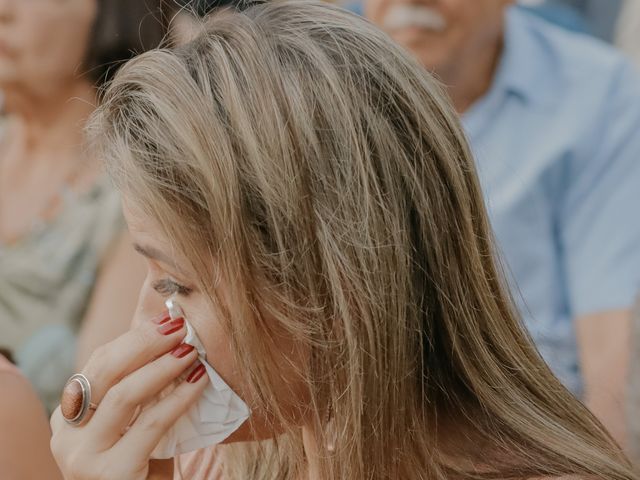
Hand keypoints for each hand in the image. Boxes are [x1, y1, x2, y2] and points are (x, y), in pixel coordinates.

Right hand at [50, 314, 208, 479]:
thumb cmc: (143, 466)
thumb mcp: (132, 424)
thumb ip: (141, 391)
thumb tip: (173, 339)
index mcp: (69, 417)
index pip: (99, 364)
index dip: (135, 338)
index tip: (168, 319)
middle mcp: (67, 436)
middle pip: (106, 372)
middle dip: (145, 343)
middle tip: (180, 327)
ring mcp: (84, 457)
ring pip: (124, 395)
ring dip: (162, 367)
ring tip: (191, 351)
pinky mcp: (111, 474)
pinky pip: (150, 425)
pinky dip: (178, 398)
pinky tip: (199, 382)